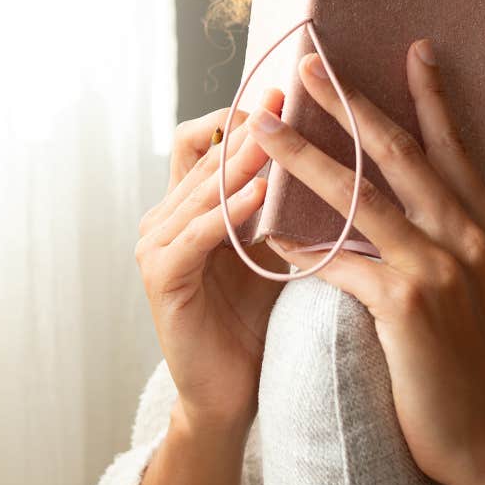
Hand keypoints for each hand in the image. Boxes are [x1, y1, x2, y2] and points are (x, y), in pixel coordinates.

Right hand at [134, 89, 294, 431]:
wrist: (235, 393)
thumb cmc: (261, 318)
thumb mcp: (274, 245)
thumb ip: (281, 199)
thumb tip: (327, 144)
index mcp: (188, 204)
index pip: (205, 138)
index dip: (241, 113)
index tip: (287, 92)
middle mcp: (164, 216)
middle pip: (202, 152)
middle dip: (247, 126)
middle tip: (286, 96)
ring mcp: (156, 245)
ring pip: (199, 187)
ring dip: (240, 161)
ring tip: (279, 137)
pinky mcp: (161, 277)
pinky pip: (195, 233)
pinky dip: (228, 211)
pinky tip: (262, 195)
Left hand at [253, 38, 484, 484]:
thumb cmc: (474, 368)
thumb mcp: (478, 289)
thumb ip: (451, 243)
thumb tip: (415, 208)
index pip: (452, 148)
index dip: (431, 97)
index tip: (414, 49)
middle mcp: (469, 236)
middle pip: (399, 153)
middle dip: (349, 103)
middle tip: (309, 65)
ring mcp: (440, 267)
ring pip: (359, 196)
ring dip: (304, 157)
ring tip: (264, 129)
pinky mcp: (408, 304)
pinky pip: (339, 262)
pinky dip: (299, 244)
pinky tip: (264, 229)